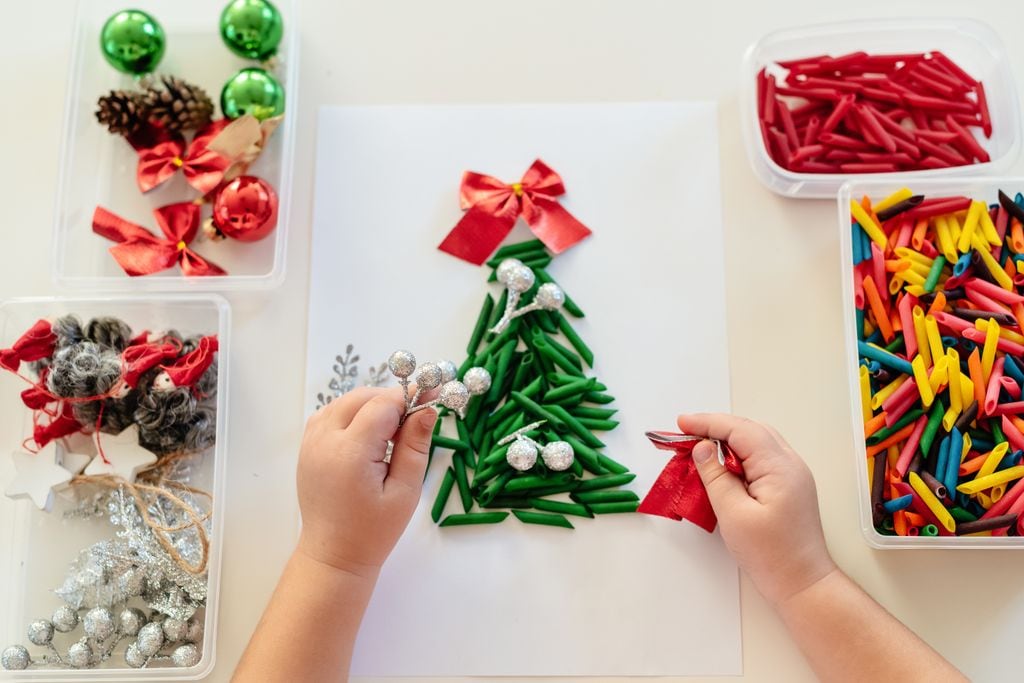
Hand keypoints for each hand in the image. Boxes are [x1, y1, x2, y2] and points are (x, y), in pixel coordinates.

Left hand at [296, 387, 436, 577]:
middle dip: (390, 399)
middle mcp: (324, 442)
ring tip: (394, 428)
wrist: (334, 554)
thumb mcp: (405, 492)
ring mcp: (310, 443)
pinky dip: (352, 413)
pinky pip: (330, 414)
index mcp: (349, 454)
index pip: (382, 405)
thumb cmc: (374, 530)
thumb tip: (427, 409)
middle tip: (415, 416)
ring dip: (371, 404)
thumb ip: (415, 446)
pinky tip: (368, 432)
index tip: (433, 393)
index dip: (409, 396)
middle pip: (361, 397)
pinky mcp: (307, 448)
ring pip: (344, 402)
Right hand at [677, 413, 836, 605]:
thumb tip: (703, 448)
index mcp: (780, 467)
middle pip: (750, 430)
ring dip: (727, 441)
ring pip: (756, 443)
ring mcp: (792, 475)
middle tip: (686, 434)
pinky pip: (760, 458)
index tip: (682, 423)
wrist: (802, 583)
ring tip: (698, 448)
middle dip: (716, 428)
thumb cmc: (771, 554)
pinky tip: (721, 466)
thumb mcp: (734, 514)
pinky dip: (737, 455)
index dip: (708, 423)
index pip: (740, 430)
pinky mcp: (787, 486)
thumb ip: (716, 476)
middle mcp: (790, 464)